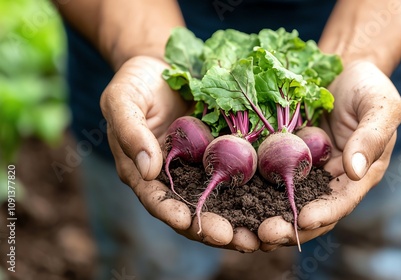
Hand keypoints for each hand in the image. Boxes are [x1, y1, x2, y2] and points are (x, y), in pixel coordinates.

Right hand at [100, 56, 260, 251]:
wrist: (162, 64)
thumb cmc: (135, 82)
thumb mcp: (122, 101)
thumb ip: (130, 134)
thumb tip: (148, 171)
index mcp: (144, 173)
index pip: (159, 202)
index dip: (177, 216)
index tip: (197, 226)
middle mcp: (174, 177)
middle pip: (194, 211)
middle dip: (217, 229)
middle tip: (241, 241)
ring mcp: (200, 167)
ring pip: (220, 200)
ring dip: (241, 219)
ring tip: (263, 235)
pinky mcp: (220, 153)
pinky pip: (238, 174)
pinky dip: (254, 190)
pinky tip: (274, 200)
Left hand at [257, 61, 400, 250]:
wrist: (342, 70)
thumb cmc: (369, 88)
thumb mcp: (381, 107)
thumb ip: (372, 137)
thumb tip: (355, 171)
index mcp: (358, 176)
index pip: (341, 201)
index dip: (324, 213)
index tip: (304, 219)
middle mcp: (328, 179)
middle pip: (309, 212)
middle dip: (288, 227)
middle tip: (265, 235)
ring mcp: (303, 170)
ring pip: (283, 200)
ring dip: (265, 216)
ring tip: (245, 229)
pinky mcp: (281, 156)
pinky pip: (266, 175)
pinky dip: (251, 189)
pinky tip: (232, 197)